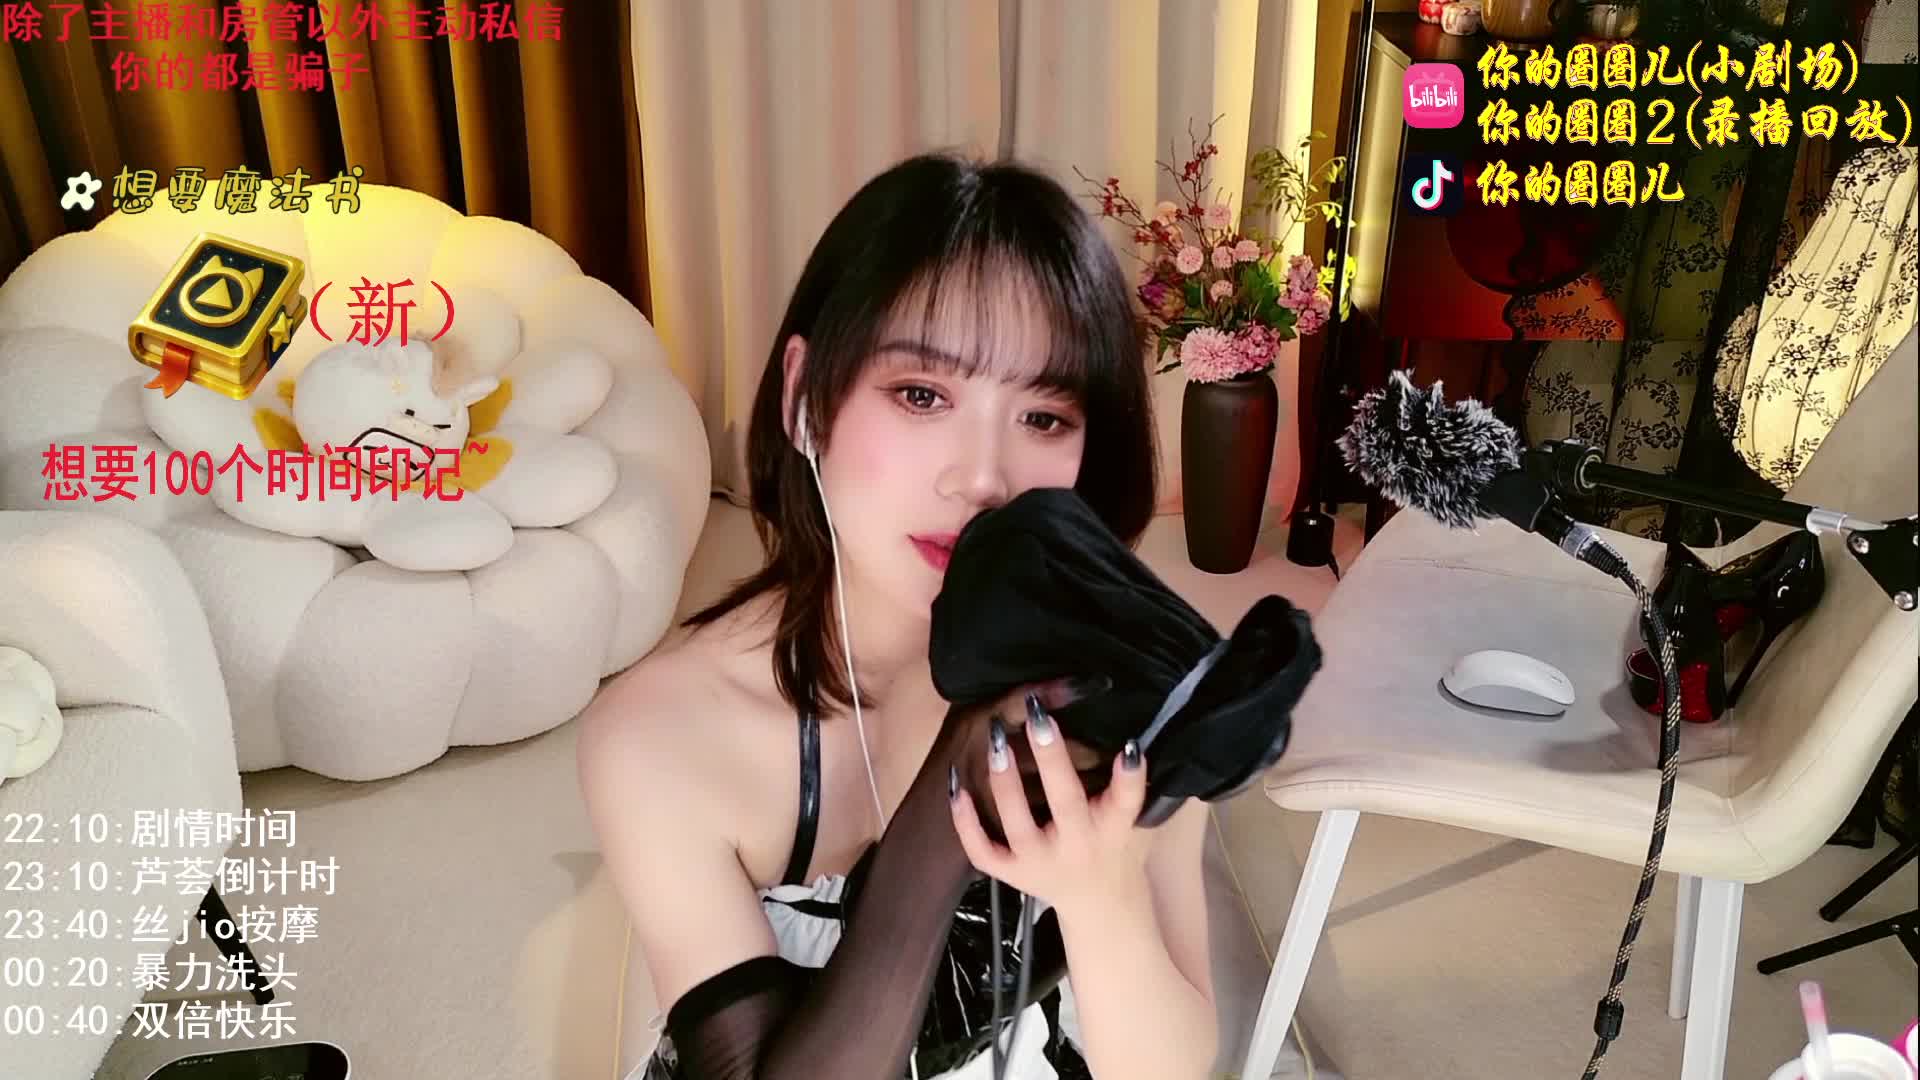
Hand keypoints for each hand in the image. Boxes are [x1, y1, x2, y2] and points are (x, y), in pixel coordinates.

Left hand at [948, 691, 1152, 913]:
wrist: (1095, 901)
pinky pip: (982, 849)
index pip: (1127, 801)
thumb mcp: (1127, 813)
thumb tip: (1109, 720)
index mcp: (1113, 827)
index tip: (1129, 746)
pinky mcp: (1012, 874)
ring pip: (1018, 824)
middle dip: (1052, 759)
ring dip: (1005, 780)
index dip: (1130, 776)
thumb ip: (1121, 778)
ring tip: (996, 737)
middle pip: (1066, 802)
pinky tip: (956, 785)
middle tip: (1040, 716)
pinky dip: (965, 820)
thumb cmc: (1110, 841)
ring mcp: (1040, 862)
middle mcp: (1078, 845)